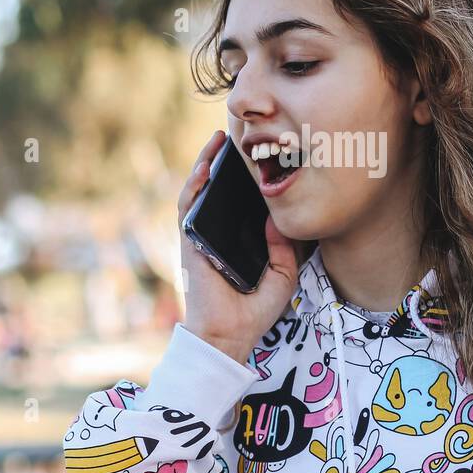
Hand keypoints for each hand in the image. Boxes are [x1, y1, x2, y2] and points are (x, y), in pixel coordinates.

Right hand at [177, 130, 300, 364]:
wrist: (230, 335)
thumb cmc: (253, 310)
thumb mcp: (282, 274)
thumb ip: (284, 246)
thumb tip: (277, 216)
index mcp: (237, 240)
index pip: (240, 202)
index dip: (246, 178)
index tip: (261, 153)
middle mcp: (217, 234)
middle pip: (218, 191)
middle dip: (224, 162)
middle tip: (238, 137)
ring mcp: (201, 236)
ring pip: (198, 192)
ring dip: (204, 164)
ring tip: (217, 141)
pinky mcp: (189, 242)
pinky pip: (187, 208)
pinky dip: (193, 186)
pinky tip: (204, 169)